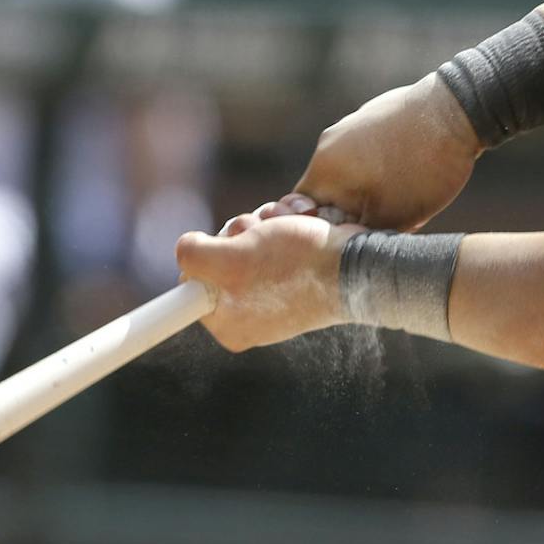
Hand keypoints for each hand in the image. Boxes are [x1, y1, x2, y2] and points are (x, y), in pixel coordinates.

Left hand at [176, 203, 360, 351]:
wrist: (359, 264)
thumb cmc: (297, 265)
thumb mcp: (230, 259)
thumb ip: (192, 257)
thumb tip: (184, 250)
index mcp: (228, 324)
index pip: (191, 284)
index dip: (207, 255)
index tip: (229, 249)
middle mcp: (249, 311)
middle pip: (221, 252)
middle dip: (243, 230)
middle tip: (264, 235)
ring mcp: (273, 290)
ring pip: (250, 236)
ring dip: (268, 219)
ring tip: (292, 224)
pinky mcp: (296, 269)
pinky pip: (276, 235)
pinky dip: (288, 220)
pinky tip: (307, 220)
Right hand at [292, 75, 480, 231]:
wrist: (457, 112)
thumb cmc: (422, 170)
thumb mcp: (391, 219)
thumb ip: (359, 236)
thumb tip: (345, 247)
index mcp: (323, 169)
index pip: (302, 213)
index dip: (325, 233)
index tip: (353, 240)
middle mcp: (328, 143)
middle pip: (328, 194)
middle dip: (352, 214)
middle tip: (386, 224)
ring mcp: (350, 125)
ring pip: (350, 174)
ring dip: (369, 193)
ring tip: (404, 200)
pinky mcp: (373, 116)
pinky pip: (367, 153)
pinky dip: (381, 170)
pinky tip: (412, 175)